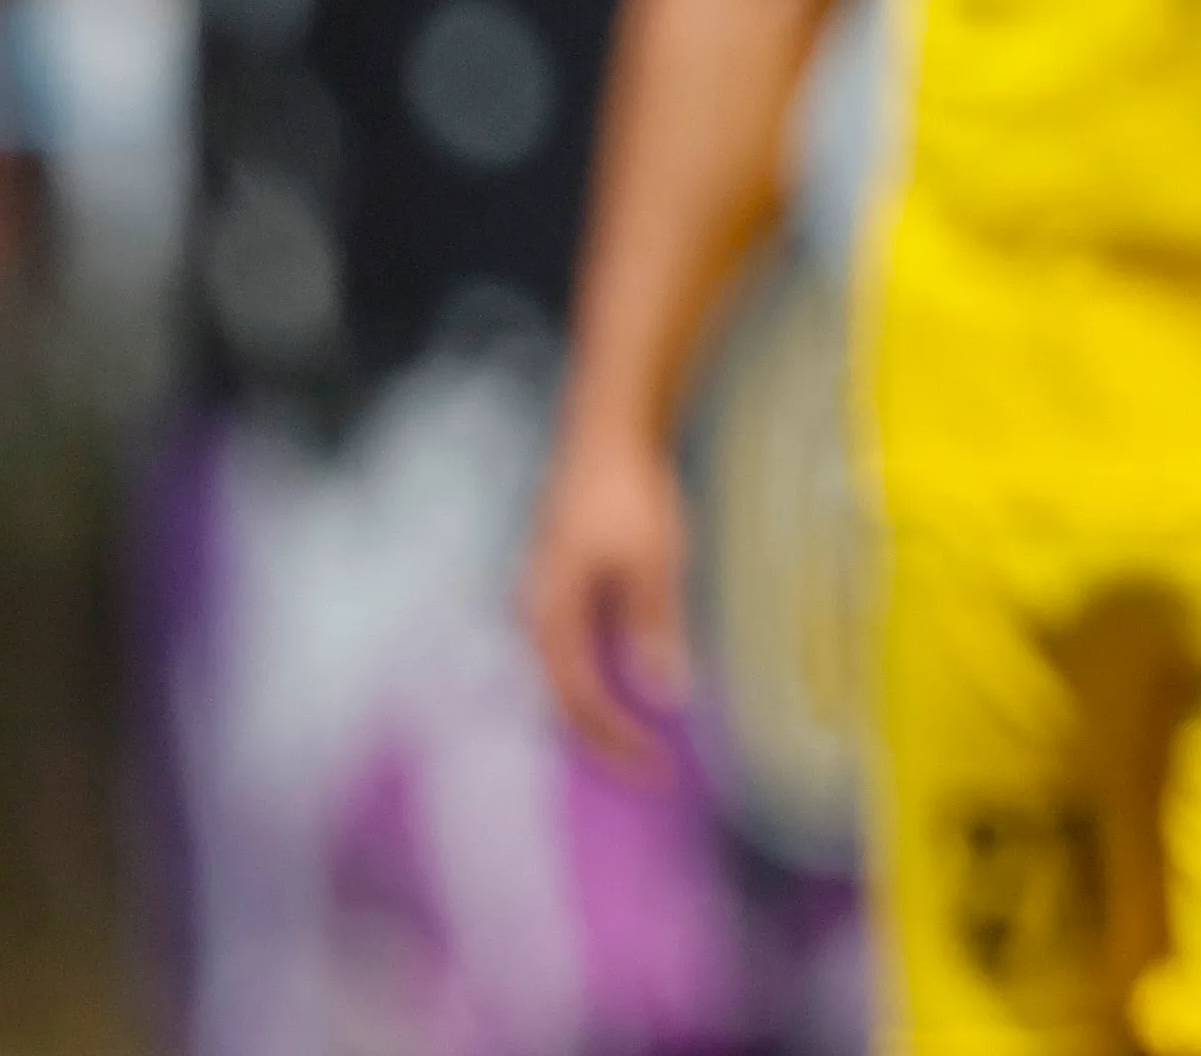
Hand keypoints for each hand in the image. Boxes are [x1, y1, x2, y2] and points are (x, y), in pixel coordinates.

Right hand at [521, 424, 692, 773]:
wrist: (607, 432)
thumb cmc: (628, 492)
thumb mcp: (654, 562)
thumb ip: (654, 628)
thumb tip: (666, 692)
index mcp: (550, 617)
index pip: (579, 701)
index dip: (616, 739)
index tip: (653, 767)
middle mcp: (534, 615)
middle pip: (561, 697)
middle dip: (602, 736)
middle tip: (646, 767)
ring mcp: (542, 600)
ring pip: (562, 675)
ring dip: (597, 710)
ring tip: (634, 740)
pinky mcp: (558, 585)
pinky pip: (571, 648)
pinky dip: (596, 677)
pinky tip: (624, 684)